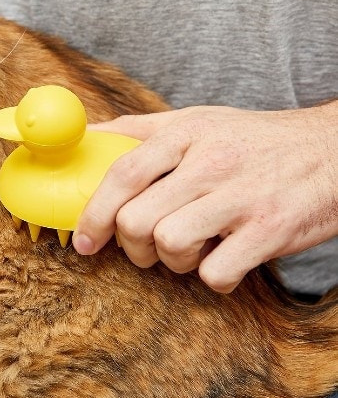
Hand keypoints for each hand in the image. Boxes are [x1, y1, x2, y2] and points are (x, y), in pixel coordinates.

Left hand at [71, 102, 337, 292]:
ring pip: (170, 245)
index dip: (93, 213)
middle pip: (137, 219)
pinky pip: (216, 273)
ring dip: (172, 260)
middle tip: (146, 247)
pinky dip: (214, 276)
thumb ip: (136, 130)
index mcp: (186, 133)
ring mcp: (242, 196)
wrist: (334, 150)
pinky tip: (225, 259)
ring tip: (193, 248)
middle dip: (132, 245)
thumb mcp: (195, 121)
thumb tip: (84, 138)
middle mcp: (211, 161)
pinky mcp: (271, 230)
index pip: (121, 174)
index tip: (85, 240)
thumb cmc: (251, 142)